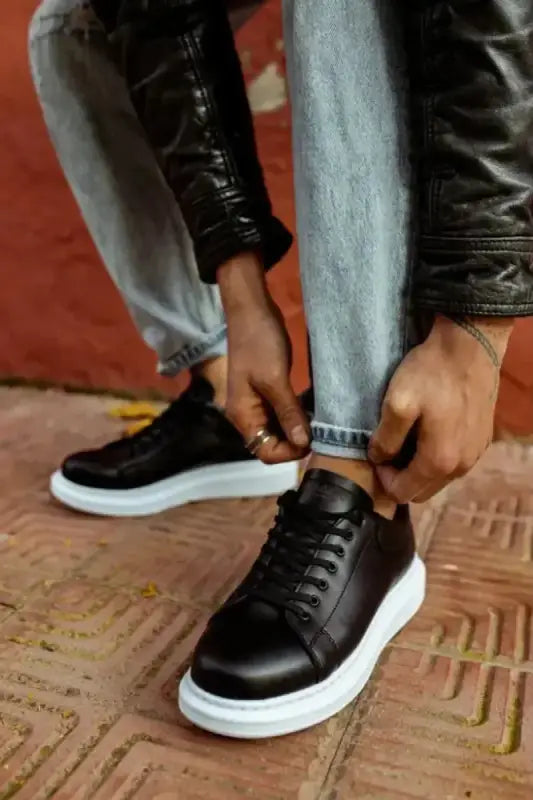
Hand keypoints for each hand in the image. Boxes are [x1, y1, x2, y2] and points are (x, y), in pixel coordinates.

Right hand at [217, 254, 309, 463]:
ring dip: (297, 429)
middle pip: (270, 444)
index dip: (289, 452)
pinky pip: (280, 414)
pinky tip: (311, 409)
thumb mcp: (275, 379)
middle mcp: (246, 415)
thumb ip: (289, 413)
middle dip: (295, 442)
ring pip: (277, 430)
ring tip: (318, 420)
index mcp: (243, 415)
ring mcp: (255, 403)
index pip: (265, 452)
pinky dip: (295, 415)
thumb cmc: (258, 343)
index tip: (312, 439)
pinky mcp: (266, 391)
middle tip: (319, 430)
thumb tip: (303, 443)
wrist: (250, 310)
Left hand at [368, 314, 513, 502]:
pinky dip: (438, 456)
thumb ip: (385, 437)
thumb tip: (378, 458)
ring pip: (439, 479)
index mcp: (439, 461)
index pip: (402, 492)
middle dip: (401, 478)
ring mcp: (475, 454)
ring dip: (419, 468)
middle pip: (422, 491)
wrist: (471, 344)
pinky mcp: (482, 440)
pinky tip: (429, 430)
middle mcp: (461, 466)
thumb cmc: (431, 372)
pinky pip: (454, 463)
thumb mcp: (398, 402)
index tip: (377, 452)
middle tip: (388, 448)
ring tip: (407, 438)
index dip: (383, 478)